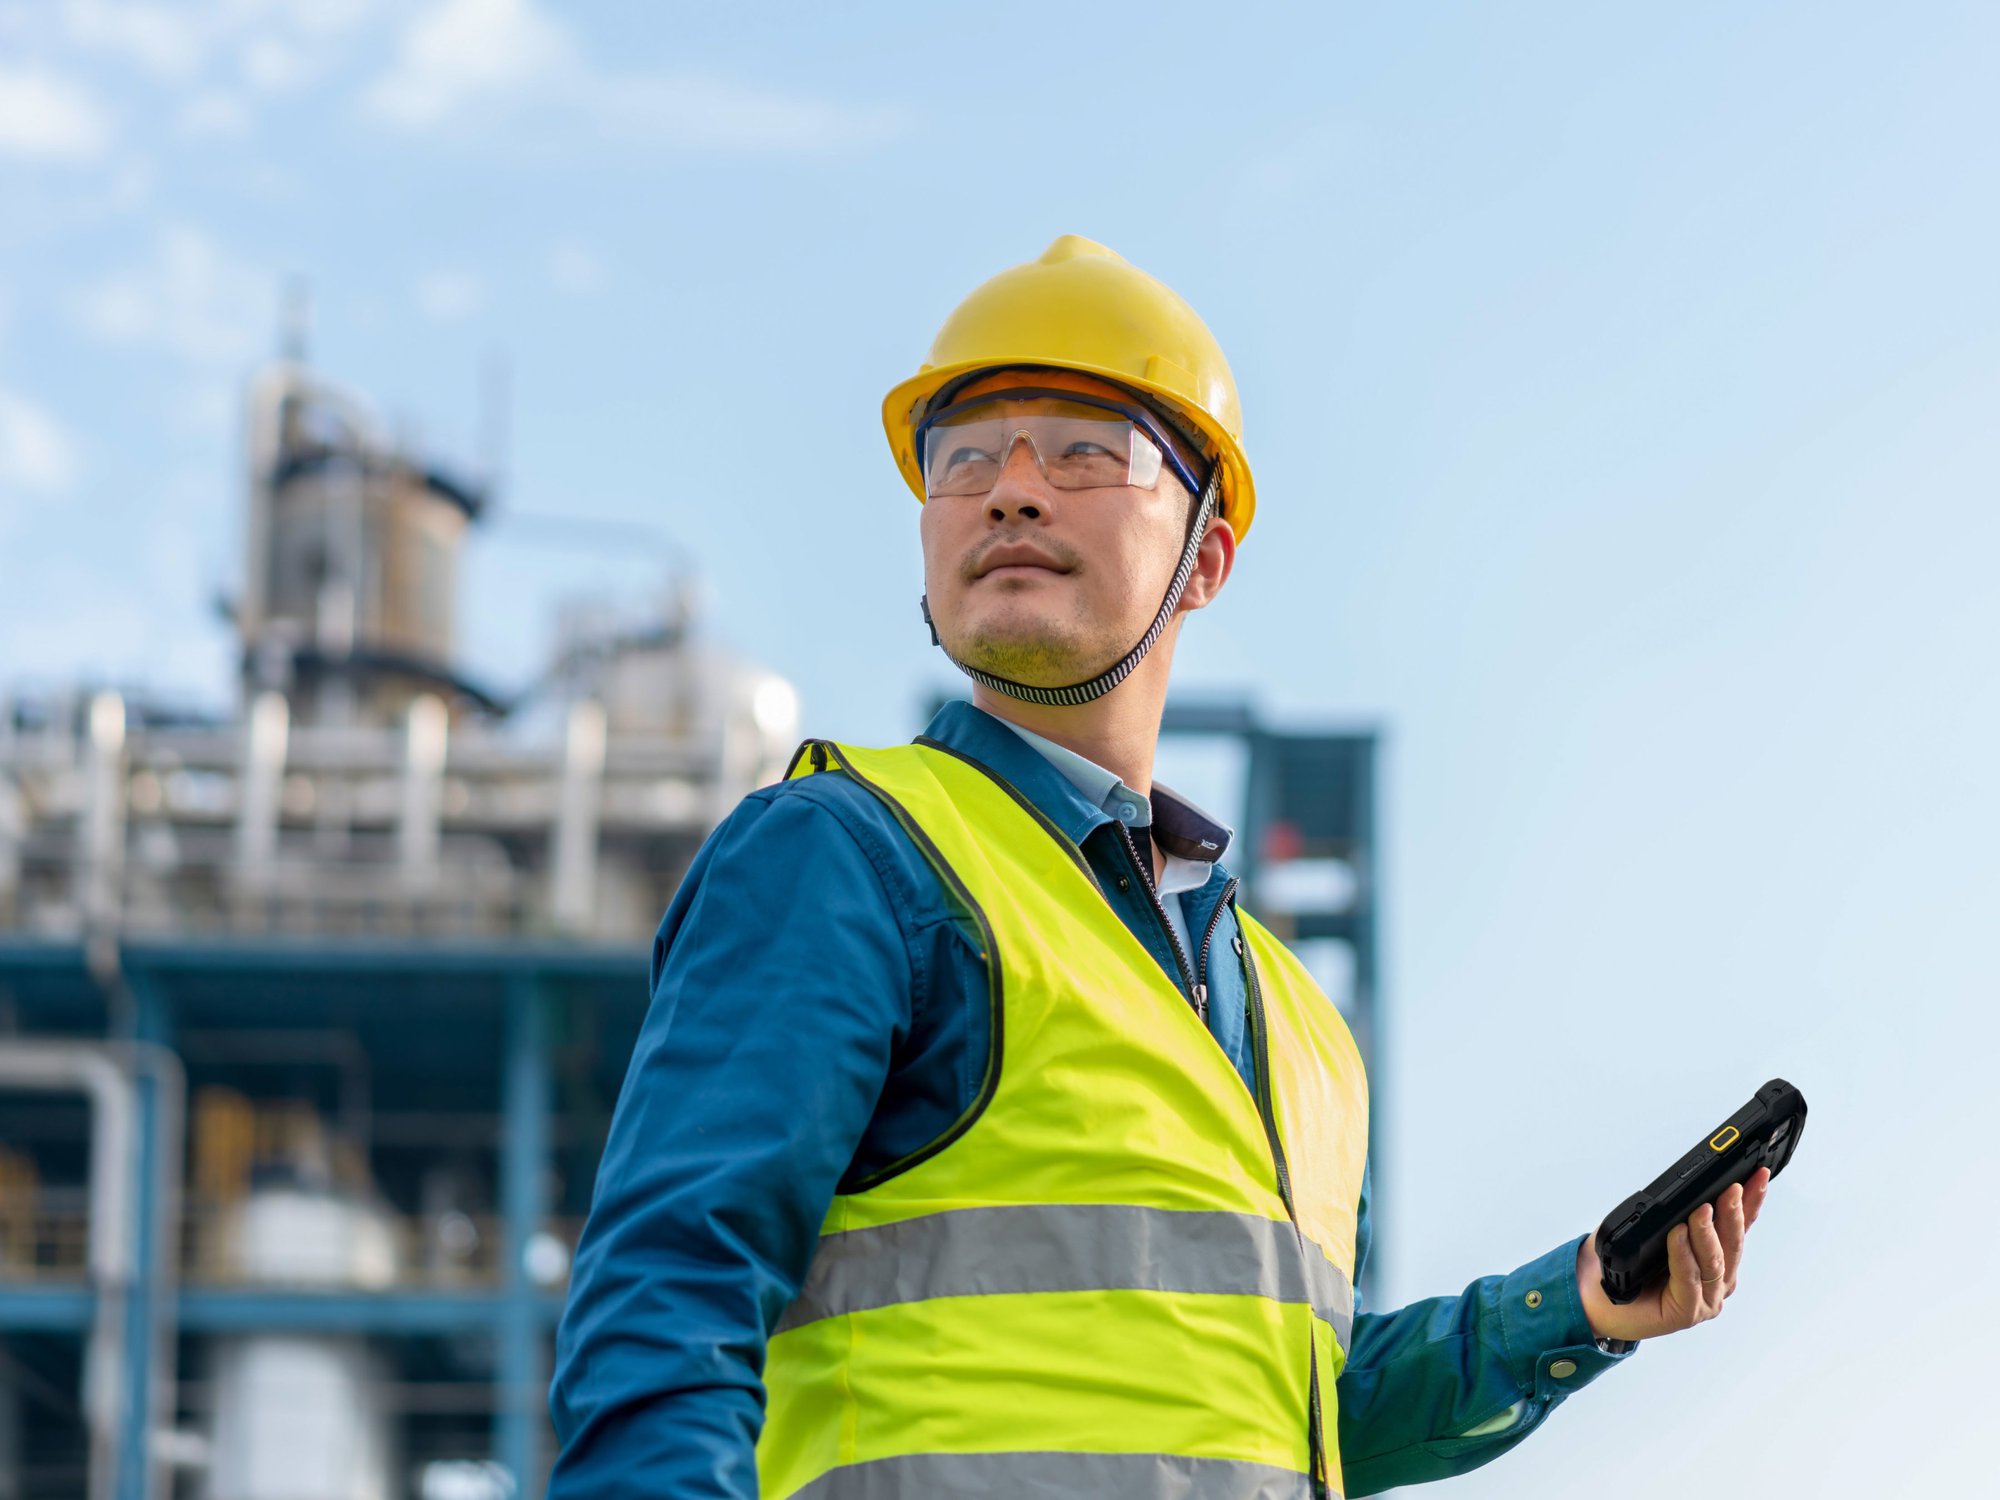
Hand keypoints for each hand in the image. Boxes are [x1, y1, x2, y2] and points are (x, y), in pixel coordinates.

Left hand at [1575, 1167, 1770, 1343]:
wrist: (1594, 1298)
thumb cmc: (1624, 1262)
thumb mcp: (1651, 1228)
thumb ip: (1675, 1213)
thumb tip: (1689, 1187)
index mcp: (1716, 1257)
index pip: (1739, 1225)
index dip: (1751, 1199)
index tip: (1759, 1174)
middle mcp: (1717, 1279)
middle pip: (1732, 1243)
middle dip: (1734, 1212)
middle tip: (1731, 1188)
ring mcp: (1706, 1298)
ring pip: (1714, 1261)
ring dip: (1708, 1232)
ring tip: (1702, 1209)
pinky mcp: (1687, 1312)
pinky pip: (1688, 1278)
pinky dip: (1682, 1253)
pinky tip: (1677, 1234)